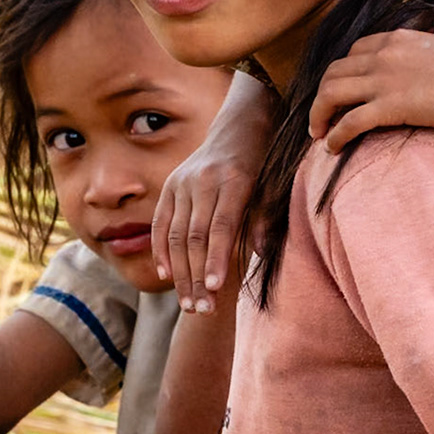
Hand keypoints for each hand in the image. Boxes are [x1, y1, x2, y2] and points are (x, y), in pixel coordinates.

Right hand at [153, 76, 273, 314]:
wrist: (241, 123)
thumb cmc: (264, 162)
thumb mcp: (273, 184)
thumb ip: (265, 217)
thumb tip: (261, 252)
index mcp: (234, 180)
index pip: (222, 226)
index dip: (216, 258)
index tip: (214, 289)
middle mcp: (204, 181)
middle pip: (195, 236)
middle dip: (197, 276)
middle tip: (202, 310)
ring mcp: (183, 182)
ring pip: (176, 234)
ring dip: (180, 273)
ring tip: (188, 304)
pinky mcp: (170, 185)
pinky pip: (161, 222)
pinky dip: (161, 250)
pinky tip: (166, 276)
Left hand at [308, 31, 433, 152]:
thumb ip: (419, 57)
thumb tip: (418, 73)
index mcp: (396, 38)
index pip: (353, 52)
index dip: (342, 73)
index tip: (341, 91)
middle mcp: (383, 54)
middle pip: (333, 72)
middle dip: (322, 95)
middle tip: (321, 116)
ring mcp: (383, 79)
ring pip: (330, 94)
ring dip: (319, 115)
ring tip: (319, 134)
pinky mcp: (390, 106)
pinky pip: (348, 122)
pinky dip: (334, 135)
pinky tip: (332, 148)